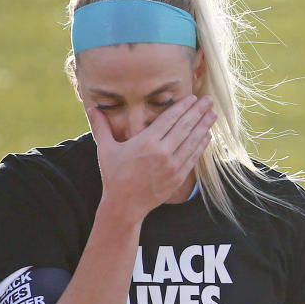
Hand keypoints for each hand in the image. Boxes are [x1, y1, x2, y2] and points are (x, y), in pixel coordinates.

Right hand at [87, 95, 217, 219]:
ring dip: (204, 126)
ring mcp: (172, 166)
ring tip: (213, 114)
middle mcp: (161, 152)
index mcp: (145, 142)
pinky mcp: (178, 177)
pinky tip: (208, 135)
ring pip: (192, 141)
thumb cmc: (114, 176)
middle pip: (185, 127)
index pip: (169, 119)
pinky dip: (202, 145)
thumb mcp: (106, 150)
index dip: (183, 107)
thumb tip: (91, 108)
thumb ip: (101, 127)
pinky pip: (193, 157)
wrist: (124, 205)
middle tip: (209, 100)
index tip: (193, 98)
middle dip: (199, 112)